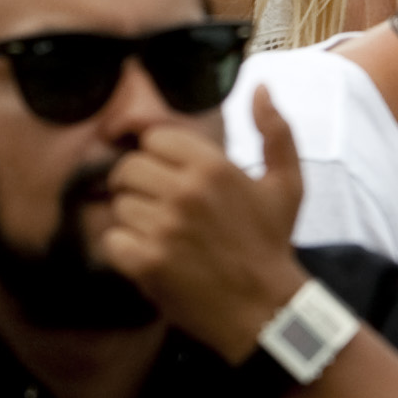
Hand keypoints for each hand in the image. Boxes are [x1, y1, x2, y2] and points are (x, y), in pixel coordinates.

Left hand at [83, 121, 313, 358]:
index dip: (158, 158)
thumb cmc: (271, 244)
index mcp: (213, 167)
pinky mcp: (147, 262)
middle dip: (139, 187)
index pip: (153, 139)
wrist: (265, 310)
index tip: (172, 179)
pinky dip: (123, 249)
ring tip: (161, 236)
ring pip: (117, 204)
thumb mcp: (287, 184)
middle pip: (127, 168)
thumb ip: (275, 131)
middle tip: (160, 209)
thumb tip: (261, 87)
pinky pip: (111, 239)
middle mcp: (185, 192)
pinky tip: (149, 257)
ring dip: (133, 220)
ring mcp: (164, 228)